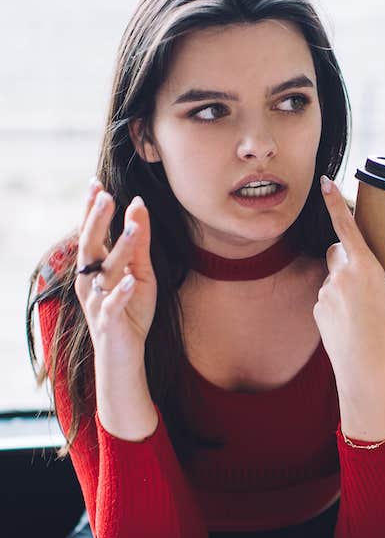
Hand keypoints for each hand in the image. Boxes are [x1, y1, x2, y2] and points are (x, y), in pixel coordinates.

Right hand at [75, 179, 156, 374]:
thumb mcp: (142, 273)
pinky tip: (130, 281)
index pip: (91, 233)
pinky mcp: (109, 321)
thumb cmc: (131, 310)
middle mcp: (89, 281)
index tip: (96, 183)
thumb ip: (139, 243)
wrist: (124, 354)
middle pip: (90, 247)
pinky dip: (121, 293)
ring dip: (118, 250)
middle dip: (97, 221)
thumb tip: (138, 205)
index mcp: (94, 268)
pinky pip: (112, 305)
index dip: (92, 210)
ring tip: (130, 228)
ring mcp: (97, 301)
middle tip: (106, 196)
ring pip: (105, 272)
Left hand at [314, 175, 384, 438]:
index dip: (334, 200)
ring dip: (345, 281)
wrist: (369, 376)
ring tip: (366, 309)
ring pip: (333, 275)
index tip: (325, 181)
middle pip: (339, 250)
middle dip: (350, 254)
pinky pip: (327, 296)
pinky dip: (338, 301)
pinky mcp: (318, 311)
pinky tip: (354, 321)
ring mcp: (326, 294)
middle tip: (370, 274)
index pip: (345, 225)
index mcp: (366, 269)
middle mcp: (341, 277)